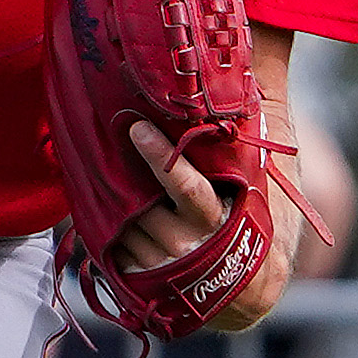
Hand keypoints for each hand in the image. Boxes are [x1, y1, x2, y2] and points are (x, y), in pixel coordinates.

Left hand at [117, 122, 291, 333]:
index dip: (160, 159)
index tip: (136, 129)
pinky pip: (111, 250)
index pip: (187, 188)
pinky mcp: (142, 284)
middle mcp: (190, 248)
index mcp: (221, 221)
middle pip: (144, 204)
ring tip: (96, 163)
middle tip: (102, 138)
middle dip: (122, 174)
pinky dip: (102, 226)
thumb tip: (262, 65)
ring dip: (108, 197)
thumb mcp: (259, 183)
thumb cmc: (251, 223)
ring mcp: (164, 269)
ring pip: (124, 227)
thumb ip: (253, 137)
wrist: (247, 291)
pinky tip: (97, 201)